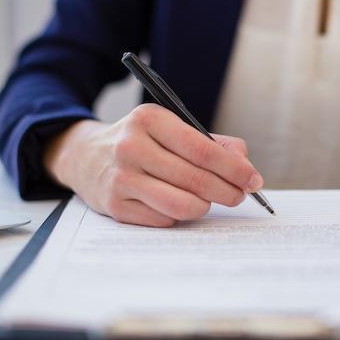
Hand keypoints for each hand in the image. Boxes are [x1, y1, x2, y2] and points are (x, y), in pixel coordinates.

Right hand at [43, 104, 262, 226]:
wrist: (85, 156)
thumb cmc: (142, 143)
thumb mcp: (172, 129)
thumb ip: (213, 143)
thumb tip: (245, 166)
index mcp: (150, 119)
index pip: (202, 149)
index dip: (234, 168)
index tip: (254, 180)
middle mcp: (131, 146)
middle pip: (195, 179)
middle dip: (227, 191)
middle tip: (240, 196)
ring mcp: (120, 178)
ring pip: (181, 204)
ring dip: (204, 206)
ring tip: (208, 201)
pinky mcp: (114, 206)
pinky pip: (163, 219)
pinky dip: (179, 216)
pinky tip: (177, 205)